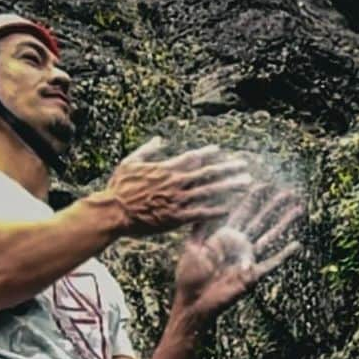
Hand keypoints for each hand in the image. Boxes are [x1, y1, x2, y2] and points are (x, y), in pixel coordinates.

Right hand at [105, 136, 251, 237]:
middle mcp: (176, 183)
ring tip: (245, 183)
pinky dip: (215, 210)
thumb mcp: (129, 163)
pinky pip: (200, 213)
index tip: (220, 151)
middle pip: (208, 173)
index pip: (192, 158)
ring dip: (229, 186)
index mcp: (165, 169)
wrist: (113, 213)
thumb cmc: (118, 188)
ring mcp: (177, 201)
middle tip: (244, 166)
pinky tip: (229, 207)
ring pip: (209, 191)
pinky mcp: (176, 218)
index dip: (208, 154)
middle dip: (228, 169)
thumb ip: (147, 150)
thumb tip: (160, 139)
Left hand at [174, 183, 304, 318]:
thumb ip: (198, 227)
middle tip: (288, 192)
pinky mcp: (252, 275)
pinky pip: (271, 263)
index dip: (252, 199)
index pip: (242, 213)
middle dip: (274, 206)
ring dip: (284, 224)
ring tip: (297, 210)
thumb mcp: (191, 247)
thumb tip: (201, 204)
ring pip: (270, 237)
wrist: (193, 302)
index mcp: (224, 237)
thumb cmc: (189, 277)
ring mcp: (247, 259)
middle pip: (260, 221)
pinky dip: (284, 254)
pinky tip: (297, 244)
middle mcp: (239, 245)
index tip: (263, 183)